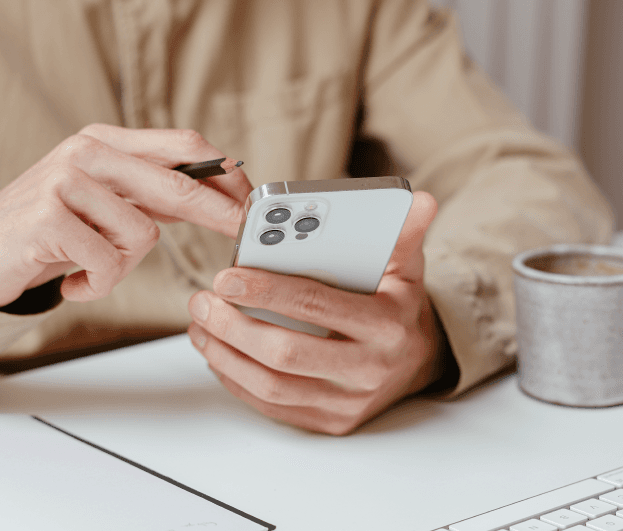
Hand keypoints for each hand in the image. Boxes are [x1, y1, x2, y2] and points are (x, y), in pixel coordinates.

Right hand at [0, 124, 251, 307]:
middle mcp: (88, 152)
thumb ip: (154, 195)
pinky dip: (96, 284)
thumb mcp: (108, 203)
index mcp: (107, 142)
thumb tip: (217, 197)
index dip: (224, 176)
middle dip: (218, 214)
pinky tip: (73, 280)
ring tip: (91, 264)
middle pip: (178, 185)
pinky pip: (108, 262)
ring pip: (143, 234)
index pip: (184, 146)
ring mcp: (65, 180)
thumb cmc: (51, 232)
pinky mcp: (48, 217)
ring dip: (122, 263)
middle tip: (243, 232)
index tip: (249, 204)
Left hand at [187, 191, 441, 434]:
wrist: (418, 361)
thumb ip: (404, 233)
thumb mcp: (407, 268)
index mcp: (385, 325)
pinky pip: (273, 407)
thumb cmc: (400, 308)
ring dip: (226, 356)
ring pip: (272, 386)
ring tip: (201, 326)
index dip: (265, 291)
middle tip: (203, 301)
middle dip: (234, 327)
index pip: (315, 305)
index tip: (226, 277)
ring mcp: (348, 403)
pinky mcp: (331, 421)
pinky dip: (238, 381)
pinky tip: (219, 355)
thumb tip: (421, 200)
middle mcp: (368, 370)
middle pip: (285, 353)